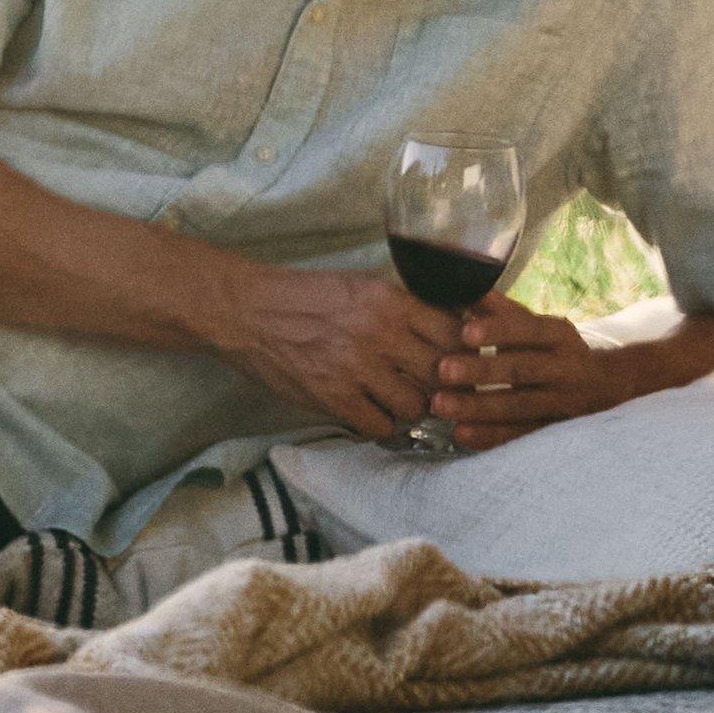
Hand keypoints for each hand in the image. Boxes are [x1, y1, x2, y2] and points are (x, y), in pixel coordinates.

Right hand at [218, 266, 462, 440]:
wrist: (248, 312)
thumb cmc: (308, 297)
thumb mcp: (363, 286)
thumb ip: (406, 306)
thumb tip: (452, 327)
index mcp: (391, 301)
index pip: (454, 333)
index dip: (465, 351)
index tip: (461, 360)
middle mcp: (380, 333)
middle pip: (442, 373)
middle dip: (445, 385)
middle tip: (439, 389)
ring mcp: (356, 368)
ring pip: (415, 406)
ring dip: (413, 408)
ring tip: (401, 401)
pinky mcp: (333, 397)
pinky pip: (379, 426)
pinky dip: (382, 424)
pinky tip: (374, 412)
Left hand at [422, 292, 643, 445]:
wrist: (607, 386)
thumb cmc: (558, 350)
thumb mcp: (540, 326)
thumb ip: (503, 311)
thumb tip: (464, 287)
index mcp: (559, 336)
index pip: (529, 330)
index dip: (498, 331)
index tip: (465, 332)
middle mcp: (563, 368)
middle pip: (521, 369)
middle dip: (481, 371)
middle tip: (442, 370)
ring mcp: (560, 402)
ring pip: (518, 406)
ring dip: (478, 407)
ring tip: (440, 404)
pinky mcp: (552, 429)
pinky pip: (520, 435)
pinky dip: (490, 436)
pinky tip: (461, 434)